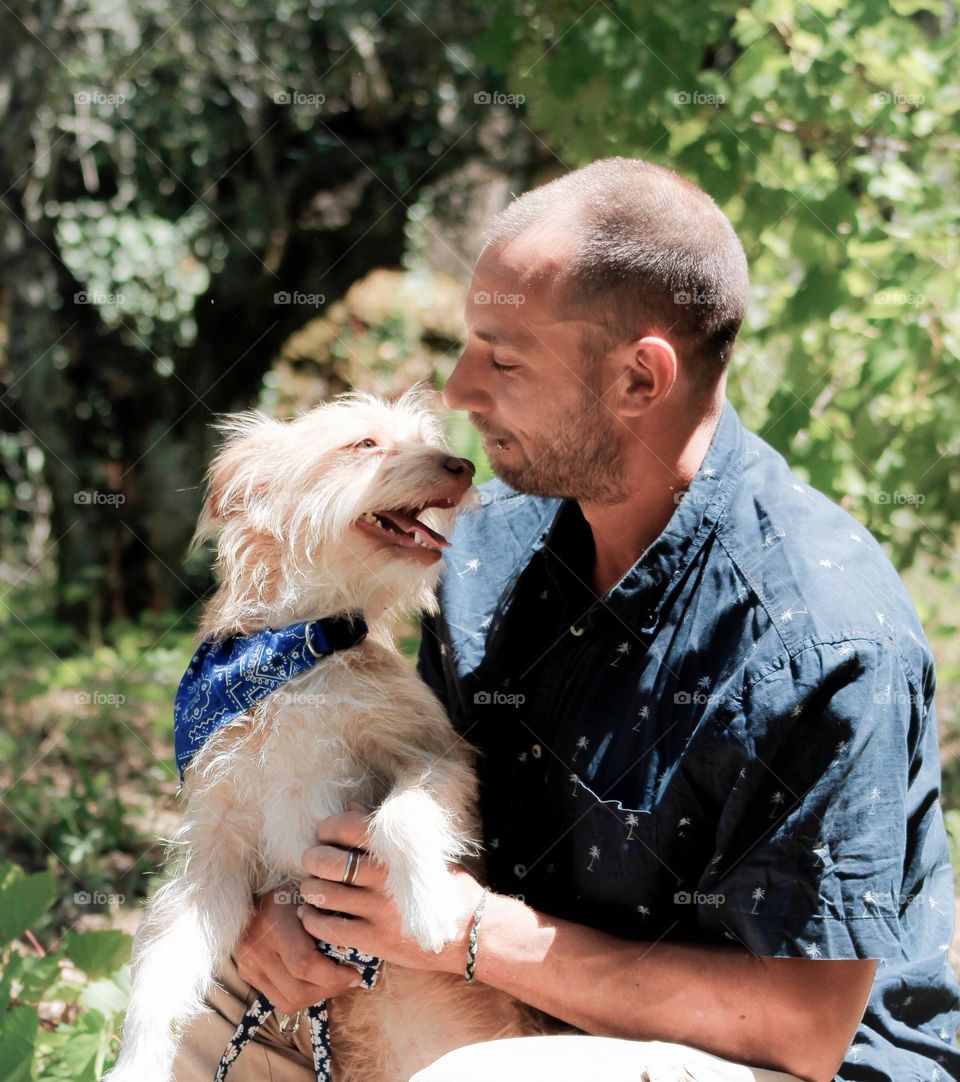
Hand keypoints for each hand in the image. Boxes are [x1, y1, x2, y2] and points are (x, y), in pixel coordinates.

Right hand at [235, 884, 363, 1013]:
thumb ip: (328, 921)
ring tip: (333, 980)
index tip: (355, 973)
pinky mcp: (245, 973)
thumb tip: (358, 952)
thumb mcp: (310, 895)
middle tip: (348, 979)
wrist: (251, 891)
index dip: (334, 977)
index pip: (304, 965)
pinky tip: (314, 981)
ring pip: (289, 1001)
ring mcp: (247, 963)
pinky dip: (301, 996)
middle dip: (329, 989)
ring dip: (317, 996)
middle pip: (298, 990)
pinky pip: (278, 999)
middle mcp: (255, 946)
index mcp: (274, 920)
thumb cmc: (291, 889)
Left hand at [298, 804, 485, 975]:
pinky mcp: (376, 940)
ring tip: (310, 886)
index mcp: (398, 851)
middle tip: (311, 859)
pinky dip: (313, 920)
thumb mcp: (423, 853)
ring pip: (325, 895)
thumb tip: (350, 807)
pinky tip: (310, 914)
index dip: (329, 827)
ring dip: (310, 888)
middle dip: (312, 858)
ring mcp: (379, 911)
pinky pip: (330, 928)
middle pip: (329, 862)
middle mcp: (386, 879)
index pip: (349, 828)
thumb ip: (385, 833)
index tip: (325, 832)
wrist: (471, 933)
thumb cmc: (446, 885)